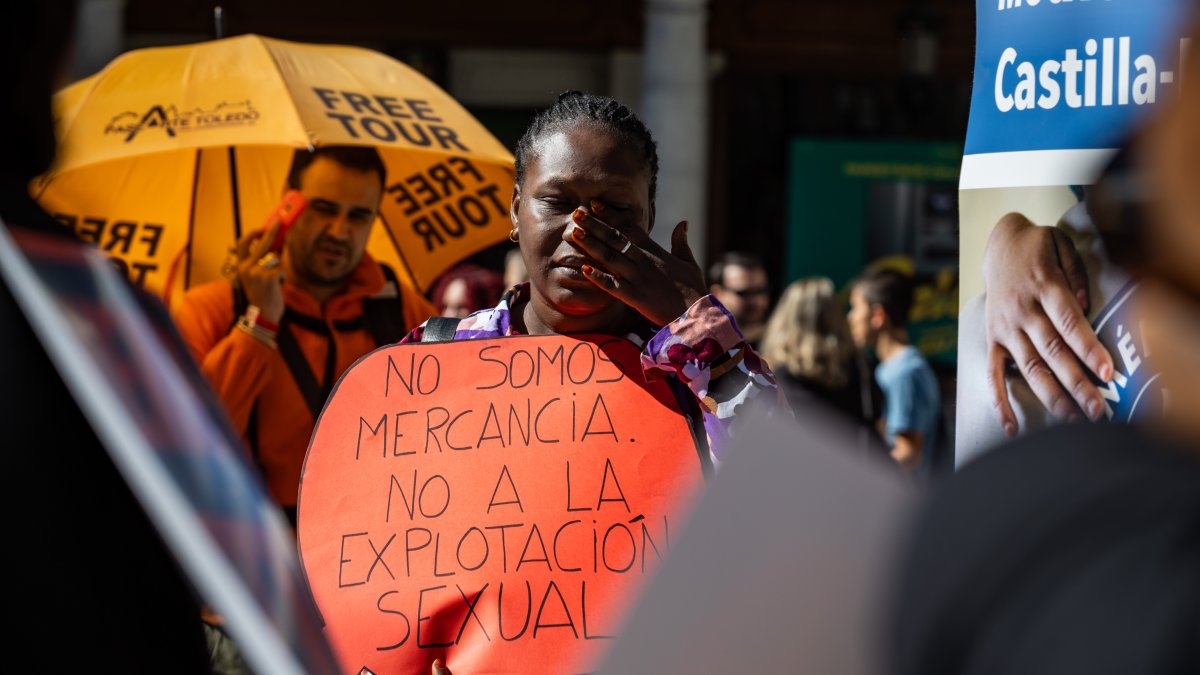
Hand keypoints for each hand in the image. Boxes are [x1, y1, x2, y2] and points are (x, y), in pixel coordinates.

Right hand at [234, 218, 285, 323]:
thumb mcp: (257, 276)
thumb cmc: (263, 294)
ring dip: (279, 266)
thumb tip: (275, 241)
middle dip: (272, 230)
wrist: (263, 315)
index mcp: (241, 266)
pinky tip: (278, 286)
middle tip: (281, 221)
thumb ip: (262, 260)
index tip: (263, 227)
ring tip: (274, 280)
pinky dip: (283, 276)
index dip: (253, 233)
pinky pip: (281, 269)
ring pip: (275, 258)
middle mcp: (246, 268)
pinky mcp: (268, 278)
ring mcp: (256, 272)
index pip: (242, 243)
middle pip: (262, 243)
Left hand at [563, 203, 706, 325]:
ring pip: (610, 257)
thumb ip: (681, 242)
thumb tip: (683, 223)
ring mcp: (638, 278)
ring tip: (573, 233)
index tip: (595, 204)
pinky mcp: (635, 297)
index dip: (611, 214)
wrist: (696, 313)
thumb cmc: (693, 289)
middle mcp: (644, 261)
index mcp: (655, 251)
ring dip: (591, 244)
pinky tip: (583, 269)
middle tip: (576, 213)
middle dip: (595, 225)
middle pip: (615, 238)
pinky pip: (612, 286)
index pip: (630, 227)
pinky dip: (598, 277)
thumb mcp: (689, 261)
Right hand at [982, 212, 1113, 434]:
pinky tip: (1011, 426)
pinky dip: (999, 401)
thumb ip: (1075, 274)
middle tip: (1098, 409)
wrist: (999, 246)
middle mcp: (1022, 311)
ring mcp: (1005, 328)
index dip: (1088, 347)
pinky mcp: (993, 340)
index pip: (1067, 321)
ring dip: (1052, 396)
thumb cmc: (1038, 248)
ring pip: (1029, 367)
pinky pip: (992, 374)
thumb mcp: (1061, 245)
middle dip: (1076, 382)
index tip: (1108, 371)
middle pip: (1051, 351)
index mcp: (1043, 285)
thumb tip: (1085, 306)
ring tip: (1074, 420)